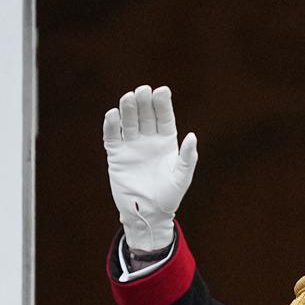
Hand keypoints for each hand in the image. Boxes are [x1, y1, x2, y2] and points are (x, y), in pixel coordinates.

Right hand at [103, 85, 197, 251]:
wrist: (149, 213)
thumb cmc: (170, 196)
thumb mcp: (182, 177)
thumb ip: (187, 157)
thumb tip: (192, 136)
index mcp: (167, 142)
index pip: (164, 118)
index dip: (163, 104)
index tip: (162, 90)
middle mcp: (149, 140)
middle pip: (146, 116)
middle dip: (144, 102)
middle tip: (143, 90)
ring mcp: (131, 146)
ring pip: (129, 122)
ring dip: (128, 109)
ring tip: (129, 97)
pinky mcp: (117, 155)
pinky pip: (112, 137)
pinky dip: (112, 125)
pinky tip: (113, 114)